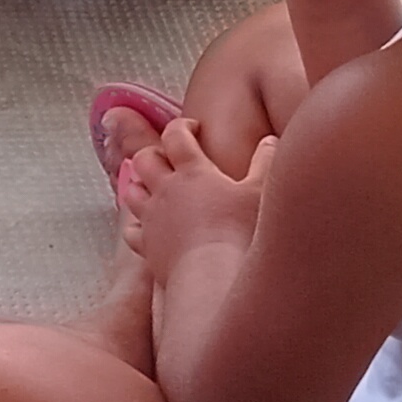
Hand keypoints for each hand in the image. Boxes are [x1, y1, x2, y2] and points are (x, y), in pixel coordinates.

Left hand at [117, 119, 270, 282]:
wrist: (212, 274)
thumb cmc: (240, 231)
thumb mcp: (260, 192)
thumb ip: (265, 162)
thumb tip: (270, 140)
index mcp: (192, 172)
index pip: (176, 136)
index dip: (181, 127)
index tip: (192, 127)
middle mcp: (165, 190)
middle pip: (144, 159)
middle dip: (154, 153)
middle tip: (168, 157)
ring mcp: (152, 218)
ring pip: (132, 191)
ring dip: (139, 184)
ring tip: (153, 186)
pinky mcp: (146, 246)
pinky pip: (131, 230)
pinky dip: (135, 224)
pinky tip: (145, 226)